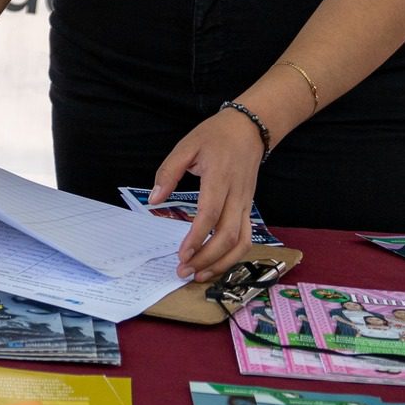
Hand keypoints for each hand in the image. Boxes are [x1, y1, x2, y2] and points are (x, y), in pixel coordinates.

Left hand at [149, 108, 265, 281]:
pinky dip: (233, 257)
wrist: (249, 129)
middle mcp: (237, 195)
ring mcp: (247, 204)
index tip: (182, 254)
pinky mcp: (249, 209)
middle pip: (228, 235)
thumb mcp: (186, 146)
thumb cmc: (215, 136)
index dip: (197, 237)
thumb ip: (169, 172)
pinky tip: (215, 264)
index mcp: (220, 178)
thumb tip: (155, 199)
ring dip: (222, 263)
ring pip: (242, 242)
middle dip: (207, 258)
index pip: (211, 214)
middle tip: (184, 271)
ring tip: (199, 275)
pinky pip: (246, 238)